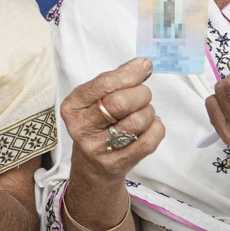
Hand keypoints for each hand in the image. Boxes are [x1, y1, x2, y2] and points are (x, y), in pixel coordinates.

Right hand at [63, 56, 163, 179]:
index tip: (144, 66)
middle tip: (142, 95)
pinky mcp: (116, 163)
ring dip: (149, 112)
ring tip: (143, 113)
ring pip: (137, 121)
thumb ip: (115, 81)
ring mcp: (98, 148)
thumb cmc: (97, 124)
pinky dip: (156, 129)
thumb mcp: (94, 101)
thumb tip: (142, 65)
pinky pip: (148, 141)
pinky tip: (150, 126)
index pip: (104, 84)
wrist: (92, 165)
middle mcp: (81, 127)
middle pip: (121, 102)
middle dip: (141, 94)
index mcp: (73, 106)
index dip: (129, 73)